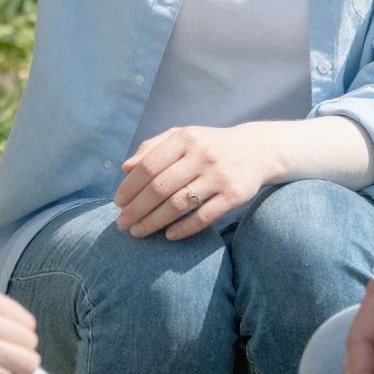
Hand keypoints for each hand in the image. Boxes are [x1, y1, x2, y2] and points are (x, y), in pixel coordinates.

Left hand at [114, 123, 271, 239]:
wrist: (256, 150)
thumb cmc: (209, 145)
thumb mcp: (182, 137)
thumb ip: (152, 148)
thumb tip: (124, 168)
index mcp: (185, 138)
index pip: (149, 165)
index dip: (130, 187)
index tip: (118, 203)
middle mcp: (202, 155)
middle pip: (160, 187)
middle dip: (136, 209)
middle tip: (122, 224)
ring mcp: (219, 175)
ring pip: (178, 205)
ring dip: (153, 222)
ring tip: (138, 232)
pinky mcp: (234, 195)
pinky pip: (203, 217)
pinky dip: (183, 229)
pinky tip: (168, 236)